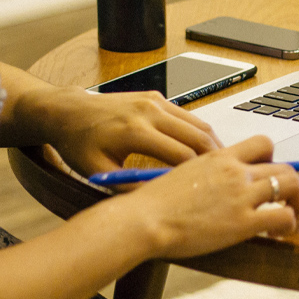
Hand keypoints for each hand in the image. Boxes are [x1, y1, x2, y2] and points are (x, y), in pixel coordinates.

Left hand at [40, 88, 222, 175]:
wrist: (69, 111)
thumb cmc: (80, 144)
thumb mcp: (99, 172)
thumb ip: (130, 187)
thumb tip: (161, 202)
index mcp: (135, 131)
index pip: (182, 156)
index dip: (199, 176)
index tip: (209, 191)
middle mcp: (149, 111)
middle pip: (198, 136)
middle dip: (216, 159)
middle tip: (229, 178)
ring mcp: (155, 101)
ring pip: (198, 123)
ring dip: (212, 144)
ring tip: (221, 166)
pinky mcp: (157, 97)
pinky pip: (187, 116)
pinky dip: (199, 133)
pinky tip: (202, 150)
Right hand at [128, 135, 298, 257]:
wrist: (144, 219)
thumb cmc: (153, 202)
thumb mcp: (182, 173)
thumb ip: (204, 173)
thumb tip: (210, 182)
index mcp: (220, 157)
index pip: (262, 143)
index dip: (273, 158)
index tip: (270, 172)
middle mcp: (235, 171)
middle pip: (283, 166)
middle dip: (292, 182)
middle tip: (288, 198)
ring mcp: (242, 195)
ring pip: (291, 185)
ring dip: (298, 200)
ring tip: (291, 214)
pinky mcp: (243, 222)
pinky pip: (283, 216)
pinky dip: (289, 223)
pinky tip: (278, 233)